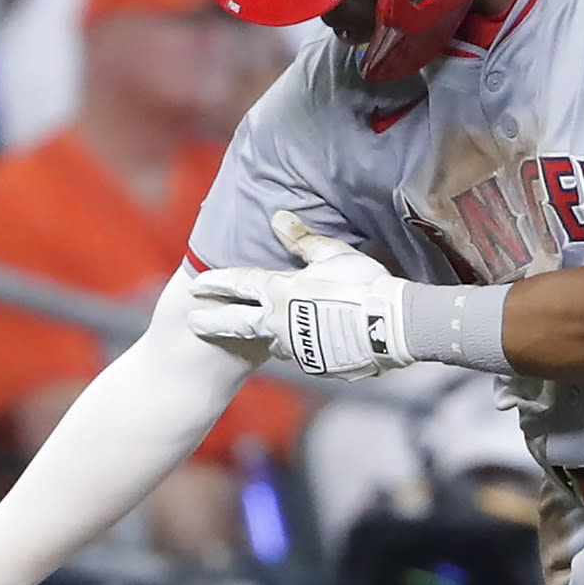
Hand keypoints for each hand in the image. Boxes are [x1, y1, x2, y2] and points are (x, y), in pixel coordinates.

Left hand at [186, 209, 413, 378]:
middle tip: (193, 323)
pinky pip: (302, 353)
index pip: (238, 284)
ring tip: (264, 329)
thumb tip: (278, 218)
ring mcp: (295, 349)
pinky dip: (301, 345)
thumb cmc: (364, 284)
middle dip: (213, 321)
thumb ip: (302, 240)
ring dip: (265, 333)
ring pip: (271, 341)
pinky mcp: (315, 366)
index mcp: (280, 293)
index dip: (216, 282)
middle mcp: (279, 324)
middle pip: (236, 322)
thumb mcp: (333, 255)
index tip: (196, 285)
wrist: (391, 327)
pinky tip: (309, 339)